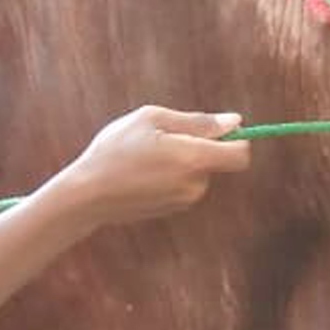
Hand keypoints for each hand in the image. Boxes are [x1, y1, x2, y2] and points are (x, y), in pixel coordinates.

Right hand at [53, 106, 251, 225]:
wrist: (87, 195)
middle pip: (218, 162)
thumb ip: (198, 121)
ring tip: (147, 155)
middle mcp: (195, 185)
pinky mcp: (172, 210)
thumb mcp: (152, 119)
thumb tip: (235, 122)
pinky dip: (172, 176)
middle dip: (201, 147)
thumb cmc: (116, 150)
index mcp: (194, 159)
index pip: (241, 155)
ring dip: (183, 161)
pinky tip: (143, 172)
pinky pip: (183, 186)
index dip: (237, 140)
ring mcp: (184, 201)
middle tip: (163, 138)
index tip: (218, 129)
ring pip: (198, 173)